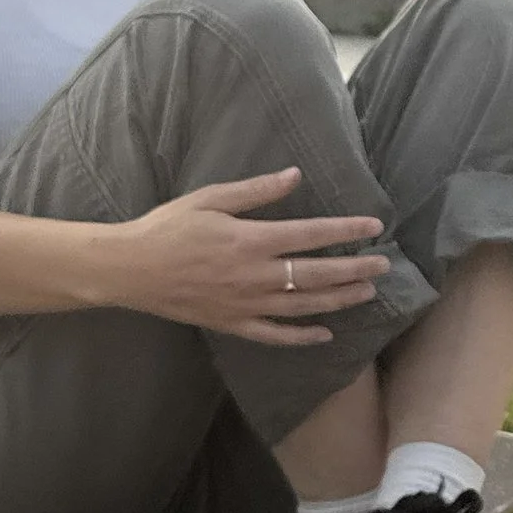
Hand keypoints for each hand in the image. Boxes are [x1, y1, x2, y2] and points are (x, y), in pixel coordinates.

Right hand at [106, 168, 390, 345]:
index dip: (346, 230)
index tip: (374, 228)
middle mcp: (255, 275)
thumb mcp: (210, 199)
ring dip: (339, 299)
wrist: (128, 269)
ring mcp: (246, 304)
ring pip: (304, 306)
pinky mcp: (233, 324)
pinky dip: (302, 337)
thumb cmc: (167, 228)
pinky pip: (275, 335)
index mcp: (251, 240)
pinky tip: (326, 334)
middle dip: (355, 270)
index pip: (312, 235)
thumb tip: (295, 175)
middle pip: (317, 274)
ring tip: (367, 292)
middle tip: (384, 266)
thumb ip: (256, 191)